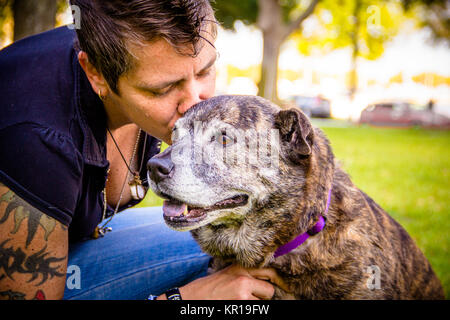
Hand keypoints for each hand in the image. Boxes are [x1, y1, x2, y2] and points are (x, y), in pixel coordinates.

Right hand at [158, 264, 288, 299]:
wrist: (191, 299)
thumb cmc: (208, 288)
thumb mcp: (227, 274)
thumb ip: (245, 274)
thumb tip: (266, 280)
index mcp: (241, 267)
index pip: (270, 272)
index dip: (279, 282)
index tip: (285, 287)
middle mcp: (244, 277)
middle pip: (269, 291)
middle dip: (263, 298)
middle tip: (252, 299)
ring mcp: (243, 292)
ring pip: (262, 304)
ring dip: (254, 305)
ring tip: (238, 302)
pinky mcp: (241, 304)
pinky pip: (255, 309)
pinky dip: (248, 309)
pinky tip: (236, 305)